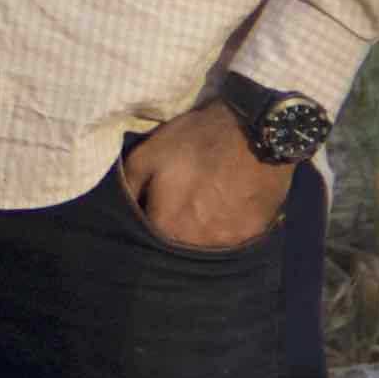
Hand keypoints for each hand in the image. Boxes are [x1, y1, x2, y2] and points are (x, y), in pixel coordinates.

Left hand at [117, 103, 293, 254]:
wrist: (255, 130)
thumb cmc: (195, 140)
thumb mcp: (147, 154)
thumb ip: (128, 187)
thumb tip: (123, 211)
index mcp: (167, 226)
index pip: (148, 241)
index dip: (149, 225)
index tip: (154, 210)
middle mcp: (196, 244)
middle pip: (177, 247)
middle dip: (173, 231)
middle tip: (180, 205)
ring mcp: (227, 241)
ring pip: (204, 246)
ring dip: (200, 233)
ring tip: (203, 207)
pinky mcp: (252, 235)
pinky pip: (232, 239)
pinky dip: (226, 228)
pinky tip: (226, 209)